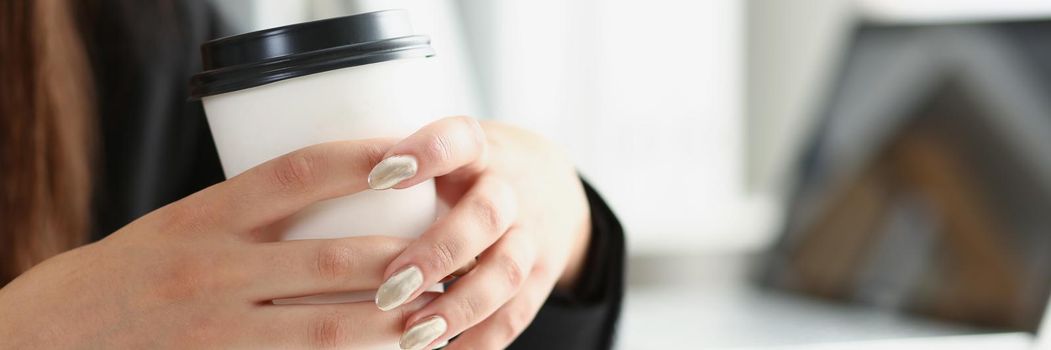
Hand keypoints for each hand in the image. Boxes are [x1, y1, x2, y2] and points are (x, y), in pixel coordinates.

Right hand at [0, 139, 433, 348]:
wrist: (59, 334)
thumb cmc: (134, 272)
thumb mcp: (183, 224)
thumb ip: (253, 216)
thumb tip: (342, 198)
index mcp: (205, 217)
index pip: (296, 174)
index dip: (359, 160)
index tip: (409, 158)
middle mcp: (212, 272)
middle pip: (331, 261)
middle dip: (402, 261)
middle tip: (448, 258)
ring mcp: (218, 330)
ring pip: (328, 330)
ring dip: (392, 325)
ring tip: (437, 315)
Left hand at [368, 116, 591, 349]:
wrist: (553, 186)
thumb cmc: (469, 169)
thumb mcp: (447, 150)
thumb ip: (398, 161)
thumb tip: (306, 186)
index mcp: (480, 149)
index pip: (461, 139)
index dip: (426, 153)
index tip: (378, 175)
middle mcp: (511, 188)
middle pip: (485, 215)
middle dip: (437, 254)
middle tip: (389, 286)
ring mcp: (531, 234)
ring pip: (506, 270)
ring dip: (458, 307)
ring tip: (412, 336)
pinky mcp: (542, 276)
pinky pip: (516, 313)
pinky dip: (481, 340)